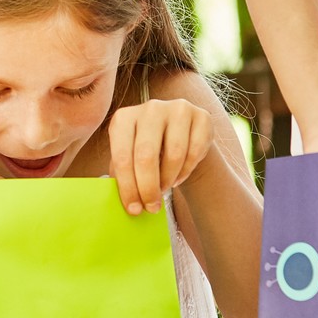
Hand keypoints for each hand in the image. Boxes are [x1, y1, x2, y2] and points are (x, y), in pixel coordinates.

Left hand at [108, 98, 212, 214]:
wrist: (182, 136)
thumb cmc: (148, 151)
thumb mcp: (130, 158)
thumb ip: (121, 174)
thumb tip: (115, 200)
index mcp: (124, 117)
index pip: (122, 156)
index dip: (128, 187)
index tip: (133, 209)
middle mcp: (150, 108)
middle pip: (147, 155)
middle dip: (148, 188)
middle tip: (151, 208)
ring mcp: (177, 109)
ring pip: (174, 155)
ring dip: (168, 180)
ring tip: (164, 189)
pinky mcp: (202, 116)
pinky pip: (195, 152)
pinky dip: (186, 171)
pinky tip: (178, 176)